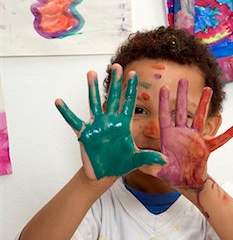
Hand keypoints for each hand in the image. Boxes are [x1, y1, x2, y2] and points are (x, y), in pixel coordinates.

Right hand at [55, 65, 165, 179]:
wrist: (104, 174)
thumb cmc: (120, 164)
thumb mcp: (136, 160)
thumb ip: (149, 157)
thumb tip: (166, 161)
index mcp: (123, 125)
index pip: (128, 104)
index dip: (131, 89)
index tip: (134, 74)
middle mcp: (110, 121)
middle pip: (112, 98)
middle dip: (115, 83)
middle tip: (117, 66)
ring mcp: (96, 125)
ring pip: (94, 103)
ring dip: (92, 89)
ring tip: (91, 73)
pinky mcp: (84, 134)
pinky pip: (74, 121)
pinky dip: (66, 113)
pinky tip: (58, 102)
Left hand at [157, 79, 232, 187]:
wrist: (185, 181)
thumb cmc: (170, 174)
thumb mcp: (157, 170)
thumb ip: (149, 166)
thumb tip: (140, 164)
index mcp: (168, 136)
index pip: (165, 116)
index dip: (165, 103)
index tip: (164, 88)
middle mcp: (182, 133)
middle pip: (182, 111)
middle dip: (182, 95)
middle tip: (183, 80)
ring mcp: (195, 138)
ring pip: (200, 118)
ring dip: (204, 104)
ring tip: (208, 89)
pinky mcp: (205, 148)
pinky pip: (218, 140)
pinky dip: (227, 135)